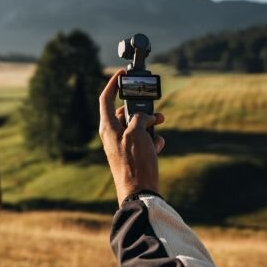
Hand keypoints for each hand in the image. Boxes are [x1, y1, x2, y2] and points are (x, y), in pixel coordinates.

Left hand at [98, 69, 165, 205]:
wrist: (139, 193)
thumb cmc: (135, 163)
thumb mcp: (137, 133)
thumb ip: (140, 118)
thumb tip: (145, 118)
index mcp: (107, 127)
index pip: (106, 98)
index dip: (113, 84)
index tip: (122, 73)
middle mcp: (112, 135)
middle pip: (125, 112)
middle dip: (141, 108)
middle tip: (153, 108)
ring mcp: (122, 146)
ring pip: (136, 126)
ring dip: (149, 124)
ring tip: (160, 125)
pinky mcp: (132, 156)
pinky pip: (142, 141)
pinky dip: (151, 140)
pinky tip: (158, 145)